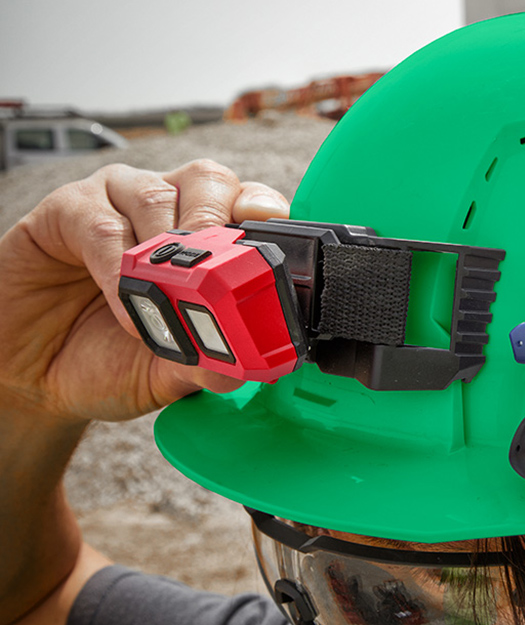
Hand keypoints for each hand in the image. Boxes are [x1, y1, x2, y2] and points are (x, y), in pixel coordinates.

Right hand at [0, 160, 289, 423]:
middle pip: (210, 181)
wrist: (34, 378)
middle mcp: (166, 208)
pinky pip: (99, 220)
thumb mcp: (169, 369)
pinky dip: (116, 264)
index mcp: (205, 236)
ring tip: (161, 298)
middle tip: (214, 269)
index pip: (247, 201)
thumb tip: (245, 364)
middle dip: (217, 222)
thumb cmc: (109, 360)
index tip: (271, 230)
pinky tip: (122, 299)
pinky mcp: (66, 209)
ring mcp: (116, 201)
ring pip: (157, 194)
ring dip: (165, 249)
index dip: (263, 209)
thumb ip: (207, 361)